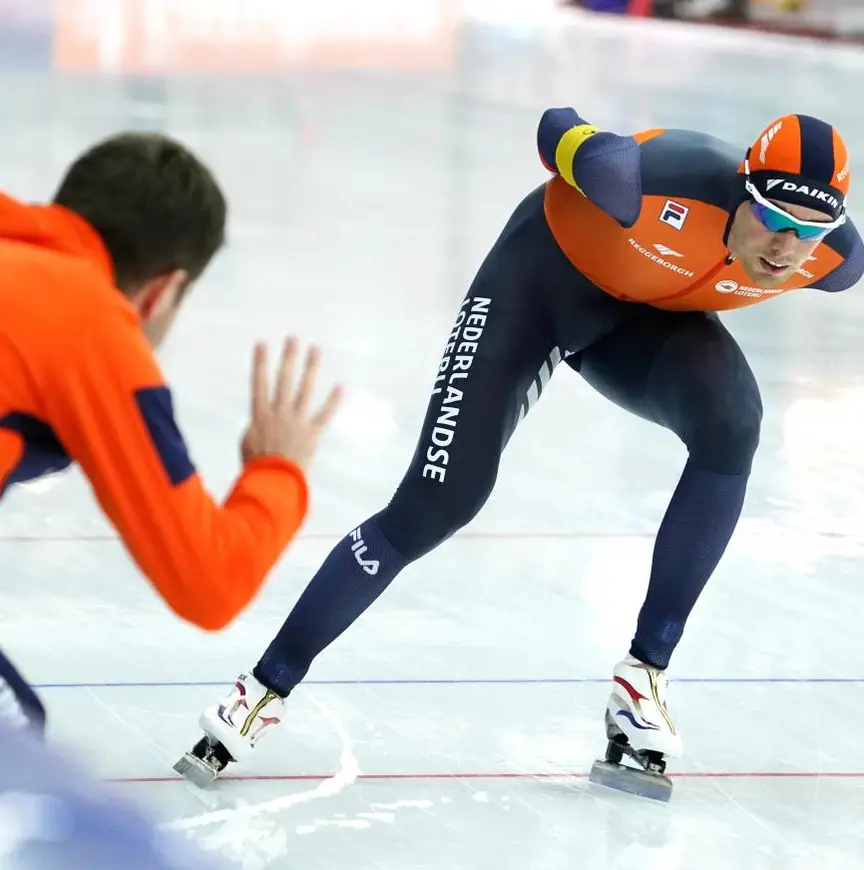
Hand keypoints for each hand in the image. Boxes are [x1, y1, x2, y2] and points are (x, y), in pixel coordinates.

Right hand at [241, 338, 342, 470]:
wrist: (273, 481)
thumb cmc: (256, 466)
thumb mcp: (246, 444)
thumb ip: (254, 428)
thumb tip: (258, 423)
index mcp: (260, 415)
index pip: (259, 383)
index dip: (260, 363)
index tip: (262, 344)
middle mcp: (279, 413)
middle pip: (284, 379)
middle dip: (289, 358)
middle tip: (293, 338)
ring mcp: (297, 421)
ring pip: (305, 389)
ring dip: (311, 368)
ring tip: (316, 349)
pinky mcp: (312, 432)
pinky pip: (325, 413)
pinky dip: (334, 400)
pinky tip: (342, 386)